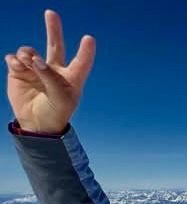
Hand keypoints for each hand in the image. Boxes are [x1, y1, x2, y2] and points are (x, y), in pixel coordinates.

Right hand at [5, 10, 95, 132]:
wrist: (37, 124)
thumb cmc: (55, 112)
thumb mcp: (60, 97)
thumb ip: (50, 76)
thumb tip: (34, 59)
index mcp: (71, 77)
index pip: (81, 61)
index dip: (85, 51)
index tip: (89, 39)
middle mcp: (54, 70)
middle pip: (54, 45)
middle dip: (53, 29)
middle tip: (50, 13)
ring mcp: (36, 69)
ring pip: (31, 52)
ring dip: (28, 55)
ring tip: (27, 63)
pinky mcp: (20, 72)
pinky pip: (15, 59)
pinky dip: (15, 60)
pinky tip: (17, 65)